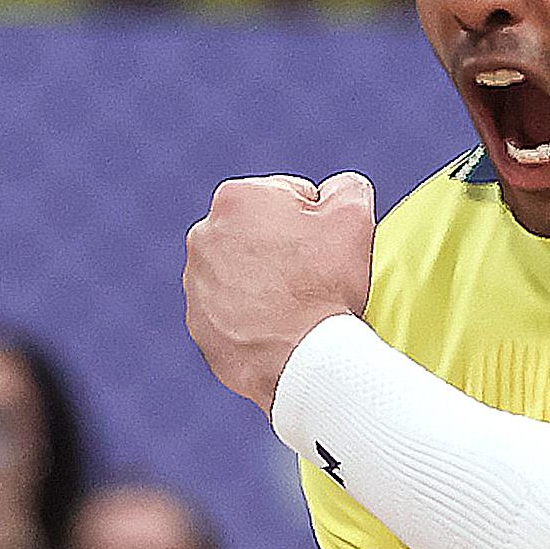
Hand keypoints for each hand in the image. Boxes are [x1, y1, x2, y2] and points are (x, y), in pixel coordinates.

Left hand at [182, 173, 376, 416]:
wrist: (301, 361)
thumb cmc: (325, 286)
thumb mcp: (353, 216)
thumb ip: (346, 187)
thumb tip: (337, 191)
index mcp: (237, 198)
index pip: (289, 197)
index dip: (318, 222)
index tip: (327, 250)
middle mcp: (204, 234)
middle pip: (261, 233)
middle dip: (285, 249)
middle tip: (314, 279)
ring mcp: (196, 283)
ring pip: (243, 273)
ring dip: (266, 282)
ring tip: (297, 307)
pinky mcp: (199, 324)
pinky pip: (231, 312)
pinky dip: (252, 317)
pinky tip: (279, 329)